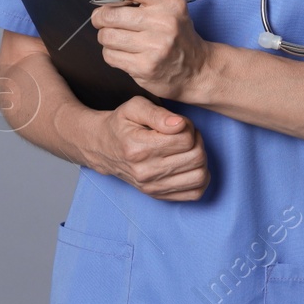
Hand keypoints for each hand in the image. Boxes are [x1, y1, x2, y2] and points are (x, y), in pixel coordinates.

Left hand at [79, 0, 211, 101]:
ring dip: (107, 37)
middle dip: (100, 18)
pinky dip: (112, 54)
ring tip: (121, 39)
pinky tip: (127, 53)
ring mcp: (154, 47)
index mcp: (169, 1)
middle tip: (107, 21)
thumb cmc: (177, 34)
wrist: (197, 69)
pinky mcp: (145, 67)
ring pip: (106, 36)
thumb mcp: (167, 8)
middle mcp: (163, 22)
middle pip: (109, 14)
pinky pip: (110, 56)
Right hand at [83, 96, 209, 200]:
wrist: (102, 148)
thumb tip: (180, 124)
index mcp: (139, 148)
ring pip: (199, 176)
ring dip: (201, 159)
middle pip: (196, 157)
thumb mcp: (134, 107)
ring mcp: (152, 186)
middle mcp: (146, 172)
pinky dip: (200, 178)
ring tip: (188, 149)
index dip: (188, 126)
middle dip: (197, 141)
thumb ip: (157, 113)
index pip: (185, 139)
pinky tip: (190, 165)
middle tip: (186, 134)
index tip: (178, 123)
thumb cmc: (121, 124)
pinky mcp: (157, 195)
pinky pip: (194, 193)